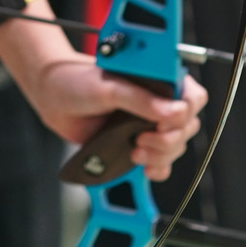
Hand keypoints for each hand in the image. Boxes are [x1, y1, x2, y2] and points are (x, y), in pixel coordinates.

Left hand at [23, 53, 208, 181]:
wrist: (53, 98)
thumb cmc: (76, 82)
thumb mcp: (108, 87)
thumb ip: (139, 99)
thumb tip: (172, 112)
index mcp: (157, 79)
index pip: (192, 97)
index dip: (185, 112)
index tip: (163, 122)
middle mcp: (157, 101)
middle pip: (187, 127)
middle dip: (169, 139)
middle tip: (142, 138)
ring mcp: (148, 123)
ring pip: (176, 147)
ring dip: (161, 154)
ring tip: (135, 149)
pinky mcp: (138, 141)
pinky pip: (161, 162)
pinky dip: (158, 168)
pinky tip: (145, 167)